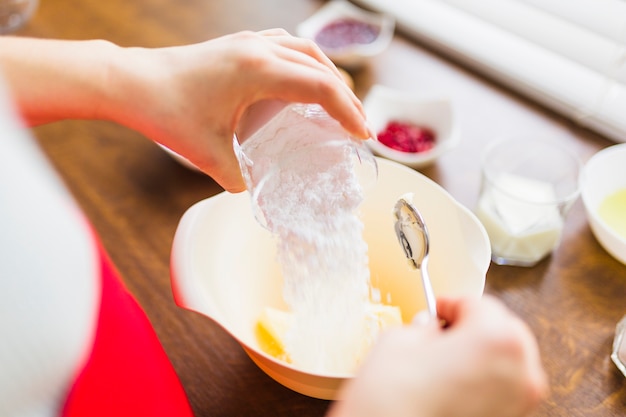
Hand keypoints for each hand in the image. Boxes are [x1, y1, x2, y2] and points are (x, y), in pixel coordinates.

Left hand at [107, 29, 368, 191]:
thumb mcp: (208, 154)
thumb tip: (254, 191)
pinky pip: (286, 46)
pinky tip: (304, 82)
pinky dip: (305, 64)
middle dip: (345, 97)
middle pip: (321, 67)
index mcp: (258, 71)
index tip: (362, 136)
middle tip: (358, 125)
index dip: (349, 112)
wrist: (131, 81)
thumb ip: (238, 177)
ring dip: (328, 76)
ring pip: (306, 51)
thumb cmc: (166, 112)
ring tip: (339, 103)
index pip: (321, 87)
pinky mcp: (238, 44)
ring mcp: (248, 42)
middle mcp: (259, 49)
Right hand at [327, 295, 547, 416]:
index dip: (450, 304)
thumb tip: (432, 330)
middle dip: (474, 327)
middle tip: (441, 331)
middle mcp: (520, 372)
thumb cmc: (393, 401)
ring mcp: (519, 404)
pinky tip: (453, 385)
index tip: (436, 309)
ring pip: (508, 362)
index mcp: (497, 339)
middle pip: (504, 330)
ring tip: (446, 361)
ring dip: (482, 355)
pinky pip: (504, 391)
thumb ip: (424, 327)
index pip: (478, 304)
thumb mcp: (399, 341)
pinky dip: (484, 382)